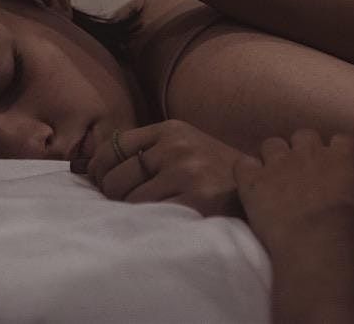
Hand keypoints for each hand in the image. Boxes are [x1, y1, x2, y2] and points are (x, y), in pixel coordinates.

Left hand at [86, 119, 245, 216]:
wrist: (263, 187)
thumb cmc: (214, 172)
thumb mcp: (184, 145)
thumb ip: (147, 150)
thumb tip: (90, 169)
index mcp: (170, 130)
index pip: (112, 148)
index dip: (97, 171)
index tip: (99, 185)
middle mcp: (177, 147)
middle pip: (114, 178)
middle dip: (114, 197)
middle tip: (126, 207)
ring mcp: (187, 172)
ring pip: (129, 201)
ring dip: (131, 214)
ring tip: (147, 216)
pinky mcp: (197, 200)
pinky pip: (151, 217)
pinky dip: (148, 224)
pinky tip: (160, 224)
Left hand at [234, 129, 353, 258]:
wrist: (320, 246)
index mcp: (343, 158)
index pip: (341, 140)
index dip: (337, 153)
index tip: (336, 168)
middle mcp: (309, 152)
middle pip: (303, 134)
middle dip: (303, 149)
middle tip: (303, 172)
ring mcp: (279, 163)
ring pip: (271, 144)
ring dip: (273, 158)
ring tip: (274, 178)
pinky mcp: (253, 181)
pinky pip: (242, 164)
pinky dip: (246, 172)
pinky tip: (250, 186)